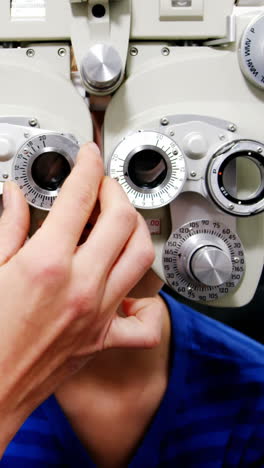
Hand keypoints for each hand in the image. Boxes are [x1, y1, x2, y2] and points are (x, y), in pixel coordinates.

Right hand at [0, 143, 162, 453]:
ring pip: (141, 256)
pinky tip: (130, 288)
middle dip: (116, 192)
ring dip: (136, 230)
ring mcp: (98, 312)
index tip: (90, 155)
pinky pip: (144, 323)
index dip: (88, 166)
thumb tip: (14, 196)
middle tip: (103, 186)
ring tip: (120, 221)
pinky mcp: (103, 338)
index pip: (80, 197)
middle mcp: (81, 285)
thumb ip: (7, 227)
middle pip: (122, 220)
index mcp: (47, 263)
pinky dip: (145, 303)